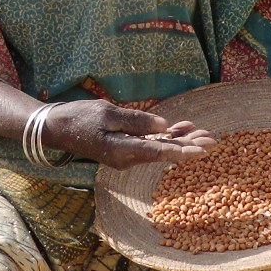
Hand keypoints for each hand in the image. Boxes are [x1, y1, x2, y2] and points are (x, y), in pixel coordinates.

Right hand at [41, 100, 215, 169]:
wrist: (57, 127)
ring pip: (160, 148)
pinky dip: (166, 136)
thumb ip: (136, 121)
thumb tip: (163, 127)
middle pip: (164, 152)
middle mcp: (127, 157)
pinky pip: (150, 143)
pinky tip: (182, 128)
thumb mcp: (107, 114)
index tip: (202, 151)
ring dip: (181, 140)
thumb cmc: (80, 118)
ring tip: (205, 134)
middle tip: (214, 140)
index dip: (183, 151)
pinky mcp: (124, 146)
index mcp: (123, 151)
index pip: (159, 152)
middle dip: (189, 146)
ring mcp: (126, 153)